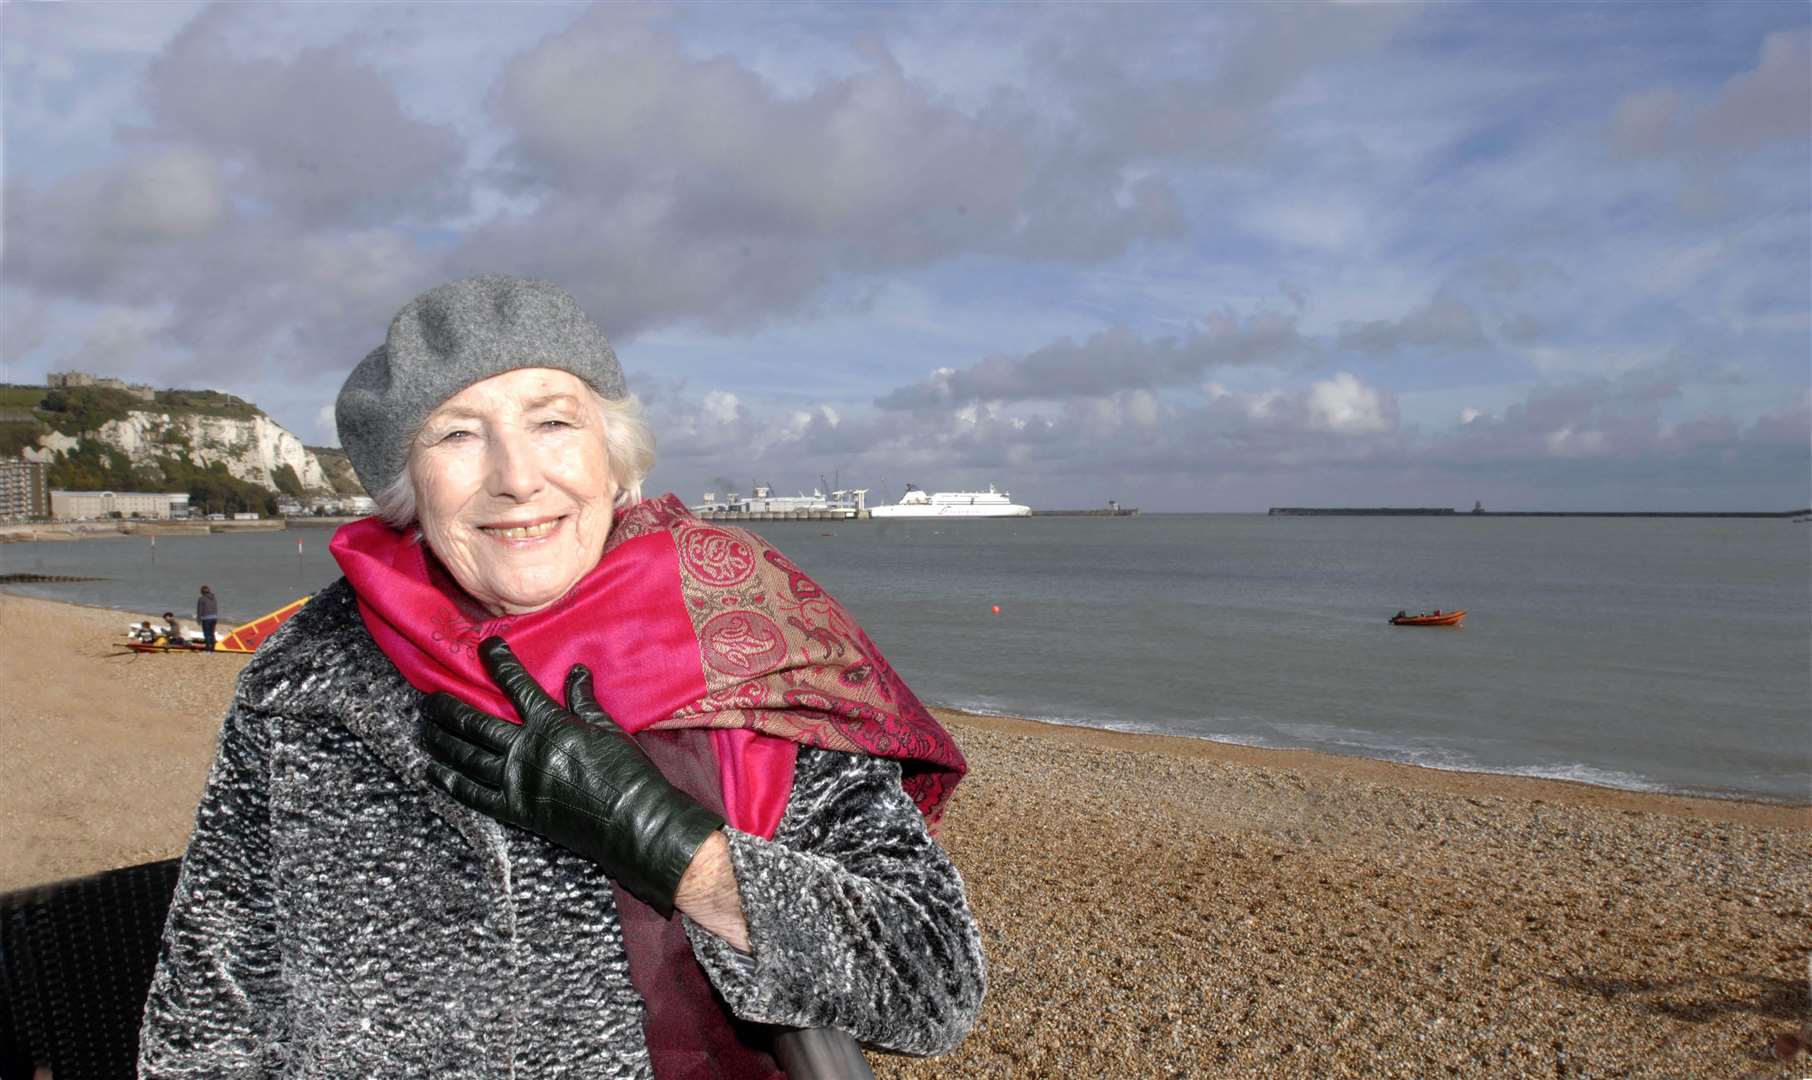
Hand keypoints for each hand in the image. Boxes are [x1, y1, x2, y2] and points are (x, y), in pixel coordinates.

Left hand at [419, 636, 724, 916]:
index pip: (516, 685)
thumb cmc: (628, 772)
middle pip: (475, 724)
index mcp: (551, 725)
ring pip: (467, 757)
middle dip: (448, 708)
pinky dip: (450, 783)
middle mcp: (526, 750)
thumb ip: (584, 700)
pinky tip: (433, 772)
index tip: (485, 646)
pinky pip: (474, 795)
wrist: (634, 822)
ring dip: (441, 741)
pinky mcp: (516, 811)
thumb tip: (576, 670)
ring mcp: (517, 782)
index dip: (498, 662)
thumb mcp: (609, 729)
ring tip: (425, 729)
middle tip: (429, 699)